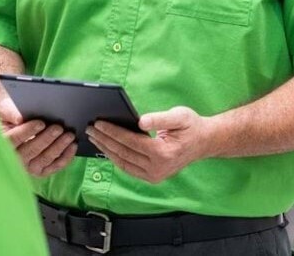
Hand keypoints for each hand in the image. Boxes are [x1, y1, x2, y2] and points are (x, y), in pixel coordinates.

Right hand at [0, 97, 77, 176]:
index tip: (40, 123)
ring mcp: (28, 168)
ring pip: (44, 159)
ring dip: (58, 147)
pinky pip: (54, 166)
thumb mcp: (5, 110)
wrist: (14, 127)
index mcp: (2, 143)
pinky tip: (72, 146)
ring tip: (69, 135)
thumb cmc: (10, 117)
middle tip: (58, 128)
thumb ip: (10, 112)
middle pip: (31, 151)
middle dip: (46, 139)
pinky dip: (65, 157)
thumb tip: (20, 118)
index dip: (27, 132)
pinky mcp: (40, 171)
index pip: (14, 139)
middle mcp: (14, 159)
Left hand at [86, 106, 216, 183]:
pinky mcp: (152, 178)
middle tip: (90, 128)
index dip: (112, 132)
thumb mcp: (180, 116)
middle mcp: (157, 168)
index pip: (130, 142)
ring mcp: (154, 176)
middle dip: (105, 140)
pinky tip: (106, 148)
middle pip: (123, 153)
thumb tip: (140, 121)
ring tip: (94, 137)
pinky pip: (128, 168)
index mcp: (163, 153)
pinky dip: (115, 158)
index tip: (98, 123)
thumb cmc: (191, 126)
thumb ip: (160, 118)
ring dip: (106, 150)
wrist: (204, 142)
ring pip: (123, 163)